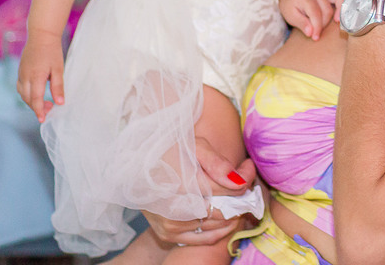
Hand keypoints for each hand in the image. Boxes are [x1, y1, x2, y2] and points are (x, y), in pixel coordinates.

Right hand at [16, 30, 63, 121]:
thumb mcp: (59, 69)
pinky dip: (27, 95)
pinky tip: (36, 94)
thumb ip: (58, 86)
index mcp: (36, 76)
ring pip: (23, 94)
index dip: (39, 110)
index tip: (43, 119)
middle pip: (28, 99)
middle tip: (50, 109)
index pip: (35, 99)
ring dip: (32, 102)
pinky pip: (21, 88)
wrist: (41, 36)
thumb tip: (59, 102)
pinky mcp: (20, 72)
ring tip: (45, 103)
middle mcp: (25, 77)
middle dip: (37, 107)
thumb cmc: (52, 52)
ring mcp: (20, 74)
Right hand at [142, 138, 258, 245]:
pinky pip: (203, 239)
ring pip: (217, 226)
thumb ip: (217, 163)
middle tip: (244, 182)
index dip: (245, 177)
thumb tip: (239, 182)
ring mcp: (172, 224)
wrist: (136, 163)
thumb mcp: (195, 146)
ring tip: (234, 197)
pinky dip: (219, 231)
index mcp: (186, 184)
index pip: (231, 188)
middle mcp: (178, 208)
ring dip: (232, 214)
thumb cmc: (169, 150)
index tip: (248, 167)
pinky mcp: (167, 234)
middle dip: (241, 197)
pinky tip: (225, 218)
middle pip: (226, 210)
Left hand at [280, 0, 346, 40]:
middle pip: (328, 10)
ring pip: (338, 0)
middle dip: (324, 24)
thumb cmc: (290, 6)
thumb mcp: (290, 16)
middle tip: (316, 31)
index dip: (317, 27)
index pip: (316, 14)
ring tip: (336, 21)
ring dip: (338, 12)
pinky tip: (347, 5)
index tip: (315, 38)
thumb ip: (301, 24)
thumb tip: (311, 33)